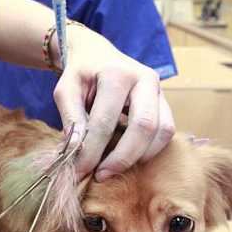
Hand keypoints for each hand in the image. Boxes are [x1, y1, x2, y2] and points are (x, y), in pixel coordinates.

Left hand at [53, 24, 174, 181]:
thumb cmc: (80, 74)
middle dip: (121, 158)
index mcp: (117, 73)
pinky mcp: (164, 102)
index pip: (105, 122)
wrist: (96, 55)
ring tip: (112, 168)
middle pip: (143, 127)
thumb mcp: (65, 91)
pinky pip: (166, 131)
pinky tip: (128, 157)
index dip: (91, 152)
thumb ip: (71, 119)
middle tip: (100, 175)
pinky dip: (149, 149)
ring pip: (162, 131)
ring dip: (139, 156)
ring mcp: (159, 90)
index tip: (78, 171)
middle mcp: (145, 78)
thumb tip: (75, 150)